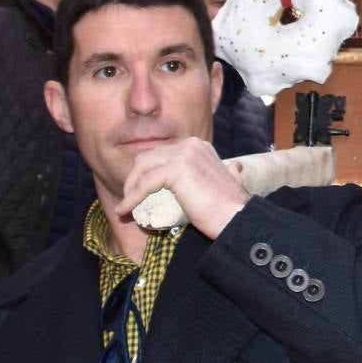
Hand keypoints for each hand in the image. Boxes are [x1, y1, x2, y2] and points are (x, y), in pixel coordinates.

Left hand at [116, 137, 249, 239]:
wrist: (236, 218)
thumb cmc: (229, 207)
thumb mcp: (228, 181)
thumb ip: (230, 171)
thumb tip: (235, 167)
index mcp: (198, 146)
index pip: (160, 154)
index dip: (145, 173)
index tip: (138, 194)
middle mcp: (191, 145)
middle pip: (147, 157)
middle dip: (133, 178)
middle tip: (130, 200)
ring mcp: (184, 154)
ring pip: (142, 166)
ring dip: (129, 187)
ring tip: (126, 206)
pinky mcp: (177, 169)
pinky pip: (144, 183)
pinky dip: (131, 197)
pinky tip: (125, 210)